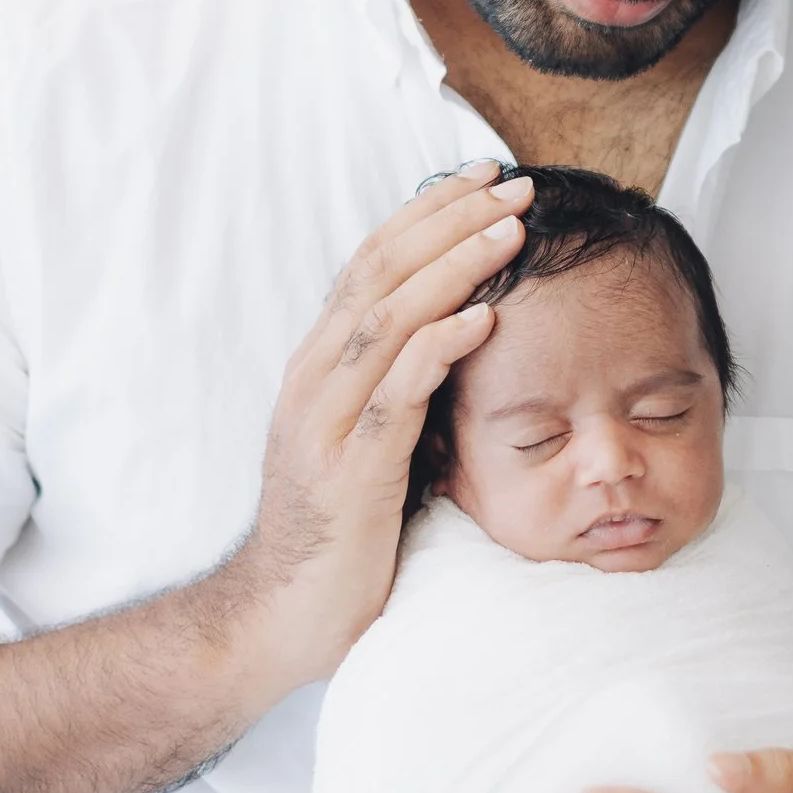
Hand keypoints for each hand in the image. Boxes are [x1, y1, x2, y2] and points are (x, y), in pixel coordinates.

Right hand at [216, 163, 532, 704]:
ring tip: (511, 230)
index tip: (485, 177)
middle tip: (514, 184)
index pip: (372, 261)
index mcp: (318, 363)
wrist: (278, 615)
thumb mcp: (365, 435)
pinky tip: (483, 317)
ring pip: (389, 318)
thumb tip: (454, 321)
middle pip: (380, 271)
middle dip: (450, 219)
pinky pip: (397, 392)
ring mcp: (326, 421)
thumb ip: (392, 379)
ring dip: (454, 266)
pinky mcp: (350, 469)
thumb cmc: (336, 528)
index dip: (428, 212)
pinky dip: (440, 345)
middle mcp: (314, 377)